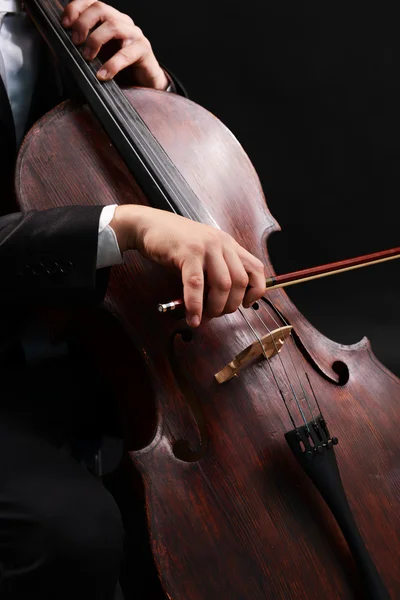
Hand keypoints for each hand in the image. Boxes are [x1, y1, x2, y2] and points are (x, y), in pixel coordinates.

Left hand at [61, 0, 168, 87]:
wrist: (144, 84)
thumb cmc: (119, 69)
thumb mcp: (98, 55)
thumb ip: (83, 48)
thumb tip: (60, 48)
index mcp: (109, 19)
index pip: (91, 3)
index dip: (75, 9)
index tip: (64, 24)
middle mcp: (122, 22)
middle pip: (100, 9)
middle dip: (83, 24)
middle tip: (75, 42)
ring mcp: (134, 35)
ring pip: (113, 26)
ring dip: (96, 41)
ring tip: (87, 58)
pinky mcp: (144, 50)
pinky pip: (126, 54)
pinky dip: (112, 64)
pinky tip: (102, 75)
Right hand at [110, 205, 266, 327]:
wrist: (148, 225)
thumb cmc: (174, 243)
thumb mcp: (203, 253)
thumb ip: (215, 271)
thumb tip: (221, 302)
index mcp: (228, 244)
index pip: (256, 268)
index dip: (256, 291)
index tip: (244, 304)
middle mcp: (221, 243)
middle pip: (239, 282)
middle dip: (230, 305)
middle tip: (215, 314)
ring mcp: (206, 246)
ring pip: (222, 285)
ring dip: (214, 308)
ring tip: (203, 317)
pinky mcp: (188, 252)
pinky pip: (196, 284)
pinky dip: (195, 305)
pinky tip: (192, 316)